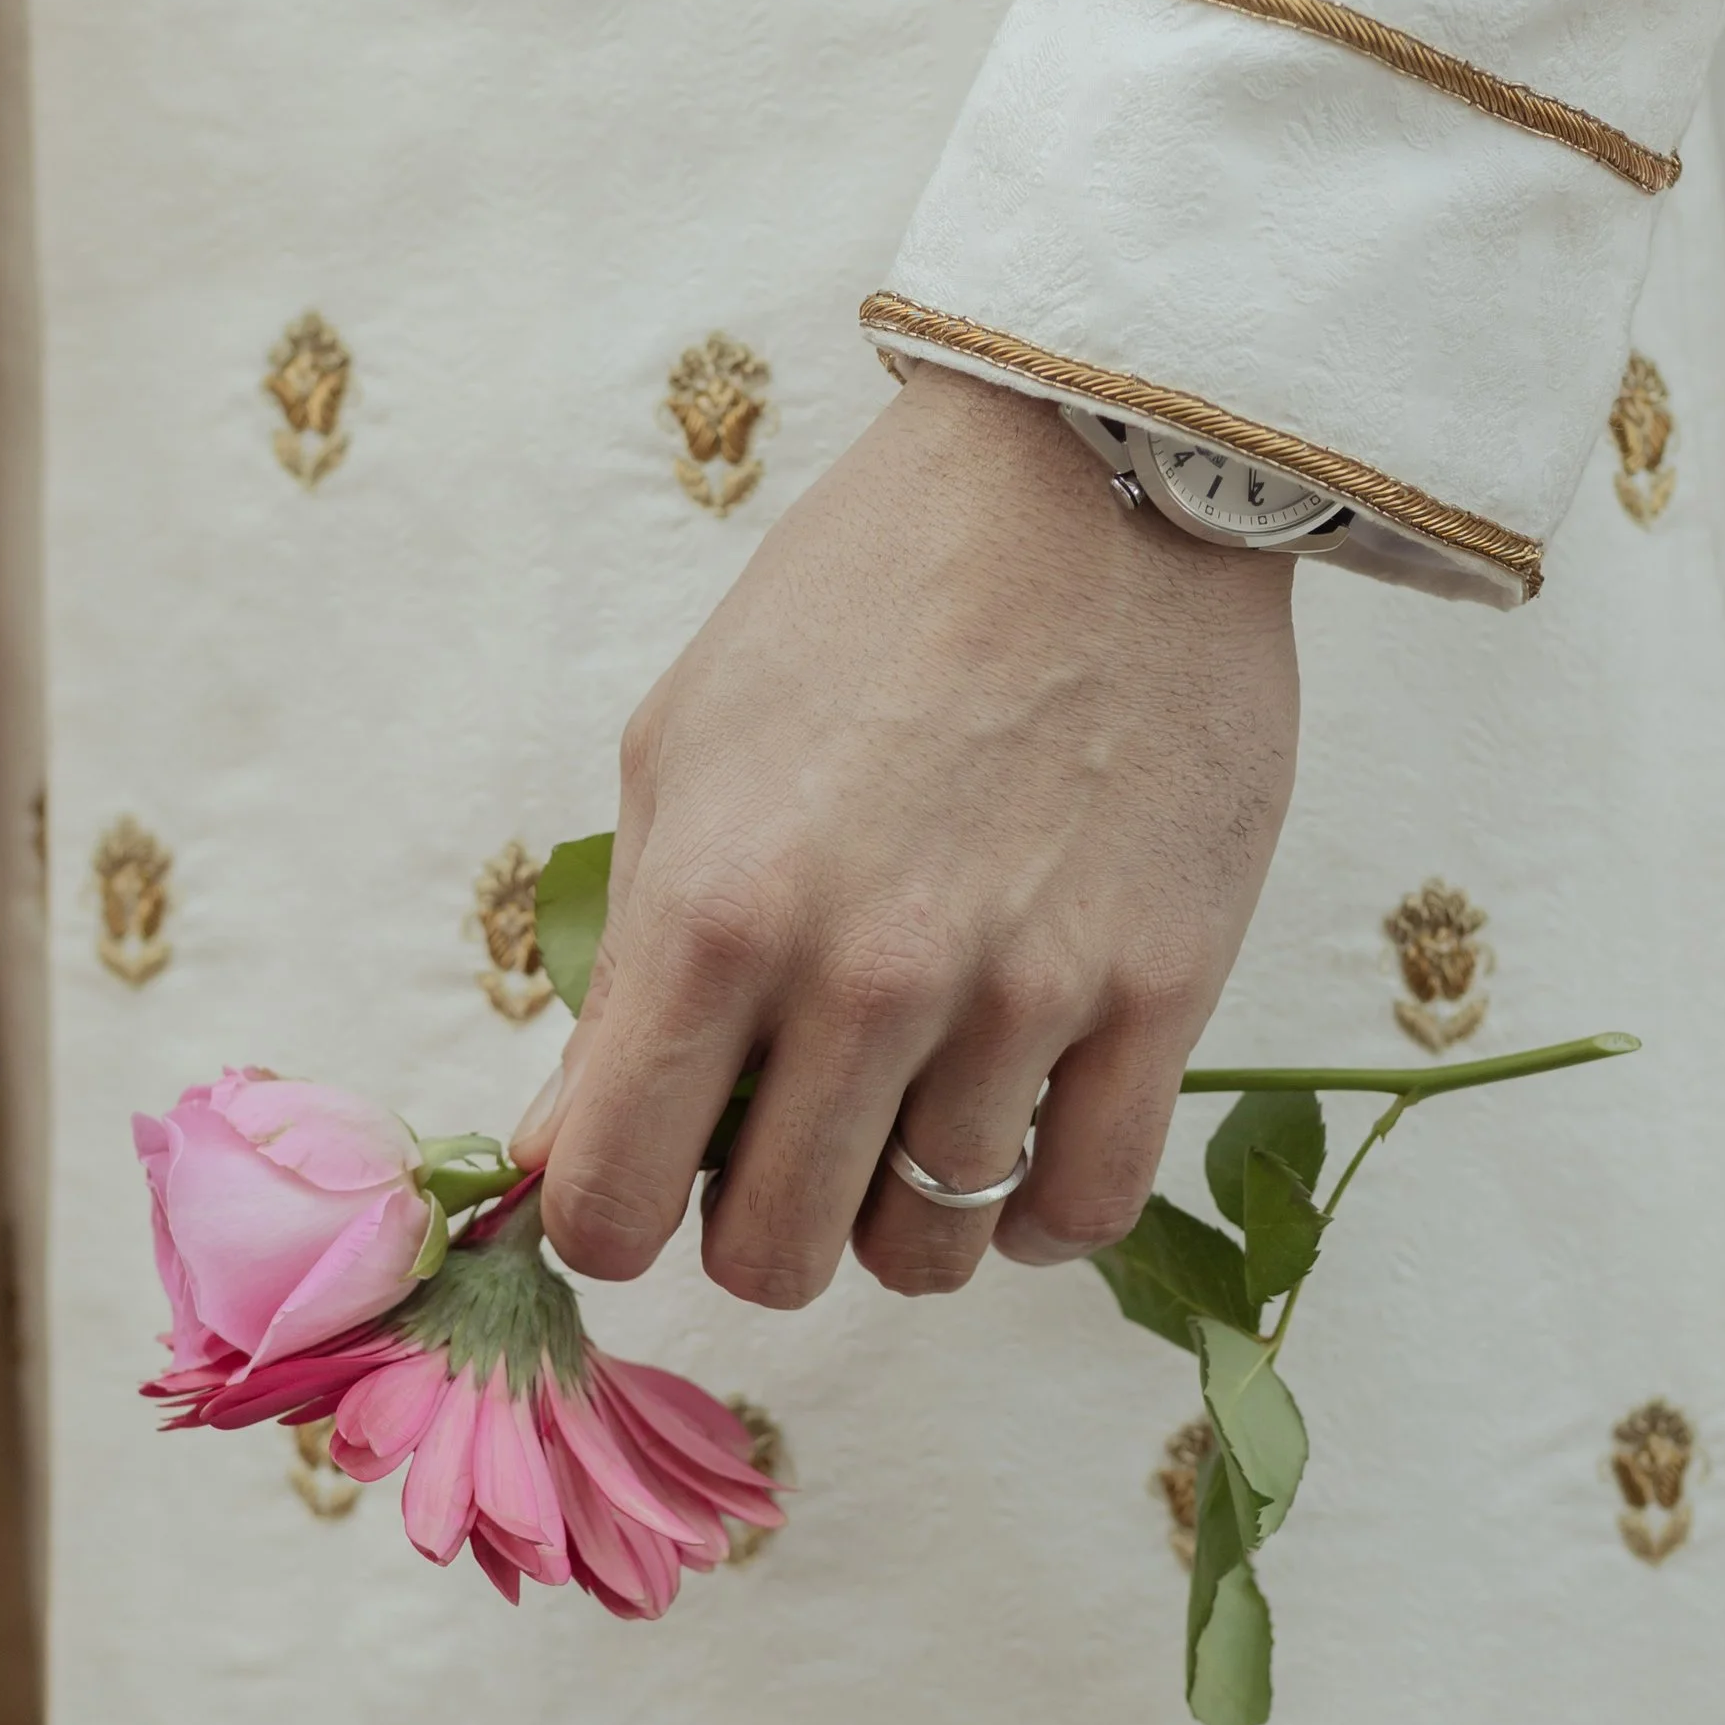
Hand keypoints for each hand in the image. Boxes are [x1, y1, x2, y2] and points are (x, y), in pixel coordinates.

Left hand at [513, 366, 1299, 1306]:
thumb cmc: (862, 600)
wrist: (1093, 471)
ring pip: (929, 1247)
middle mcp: (866, 973)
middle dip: (752, 1235)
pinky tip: (1009, 1156)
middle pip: (774, 1252)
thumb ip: (620, 972)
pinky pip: (1085, 1207)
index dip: (607, 1225)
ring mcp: (1025, 991)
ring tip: (897, 1132)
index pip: (615, 1197)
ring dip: (895, 1221)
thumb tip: (559, 1152)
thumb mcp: (683, 754)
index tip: (637, 1191)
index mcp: (716, 912)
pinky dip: (1032, 1220)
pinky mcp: (1165, 989)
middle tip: (774, 1161)